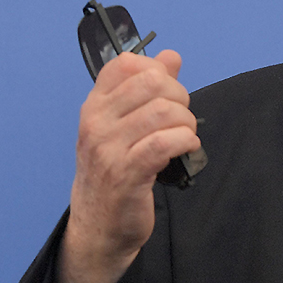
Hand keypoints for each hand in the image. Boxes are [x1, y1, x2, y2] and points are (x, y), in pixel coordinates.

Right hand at [56, 49, 200, 282]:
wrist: (99, 226)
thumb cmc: (115, 172)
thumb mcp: (124, 127)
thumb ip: (147, 89)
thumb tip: (170, 56)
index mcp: (95, 106)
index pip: (126, 63)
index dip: (157, 70)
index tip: (166, 93)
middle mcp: (97, 122)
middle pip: (152, 82)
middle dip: (179, 96)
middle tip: (181, 118)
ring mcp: (109, 148)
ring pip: (163, 111)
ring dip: (186, 122)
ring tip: (185, 136)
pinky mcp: (127, 174)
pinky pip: (165, 143)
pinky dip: (186, 141)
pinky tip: (186, 148)